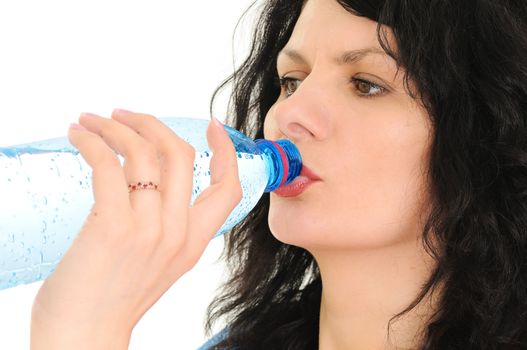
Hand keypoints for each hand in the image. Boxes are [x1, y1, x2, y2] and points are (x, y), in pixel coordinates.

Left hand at [30, 110, 241, 348]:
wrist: (84, 337)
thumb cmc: (110, 298)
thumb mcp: (155, 261)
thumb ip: (163, 225)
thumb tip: (142, 177)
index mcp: (194, 243)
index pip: (229, 189)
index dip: (225, 151)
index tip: (211, 124)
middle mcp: (178, 234)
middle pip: (181, 155)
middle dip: (151, 123)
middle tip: (123, 114)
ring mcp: (149, 230)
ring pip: (144, 153)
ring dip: (114, 126)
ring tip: (92, 121)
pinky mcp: (113, 227)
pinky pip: (108, 165)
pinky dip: (92, 141)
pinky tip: (78, 135)